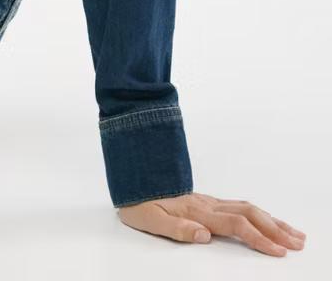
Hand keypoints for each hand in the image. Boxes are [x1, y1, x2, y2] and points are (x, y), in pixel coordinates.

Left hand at [117, 191, 306, 255]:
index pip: (235, 225)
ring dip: (272, 219)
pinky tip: (266, 218)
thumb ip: (177, 228)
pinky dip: (258, 212)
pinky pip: (238, 204)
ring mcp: (207, 200)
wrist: (130, 176)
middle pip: (249, 214)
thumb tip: (204, 236)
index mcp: (196, 211)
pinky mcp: (205, 200)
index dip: (258, 238)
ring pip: (247, 207)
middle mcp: (206, 204)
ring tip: (293, 232)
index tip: (278, 252)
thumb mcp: (149, 219)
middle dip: (276, 229)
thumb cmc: (137, 202)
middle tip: (299, 243)